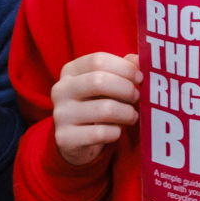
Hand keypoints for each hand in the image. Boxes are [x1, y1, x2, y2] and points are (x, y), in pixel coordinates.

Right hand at [51, 51, 140, 166]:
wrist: (74, 141)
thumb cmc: (94, 104)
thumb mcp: (106, 84)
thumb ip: (122, 69)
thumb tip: (138, 59)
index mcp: (70, 71)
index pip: (98, 60)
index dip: (124, 68)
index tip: (139, 77)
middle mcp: (61, 90)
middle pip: (99, 81)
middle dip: (126, 89)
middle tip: (136, 97)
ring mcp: (61, 115)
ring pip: (104, 109)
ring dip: (126, 113)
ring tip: (131, 115)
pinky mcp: (65, 138)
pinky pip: (101, 133)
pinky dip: (116, 132)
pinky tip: (117, 131)